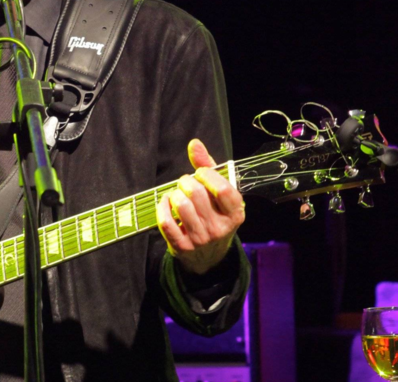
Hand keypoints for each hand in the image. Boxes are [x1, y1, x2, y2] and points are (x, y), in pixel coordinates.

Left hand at [156, 139, 245, 275]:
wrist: (209, 255)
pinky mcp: (183, 247)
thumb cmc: (214, 213)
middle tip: (185, 183)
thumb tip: (194, 144)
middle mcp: (220, 228)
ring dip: (174, 193)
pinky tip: (166, 202)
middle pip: (197, 194)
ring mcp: (201, 239)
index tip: (200, 173)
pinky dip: (162, 207)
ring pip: (180, 205)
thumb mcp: (218, 193)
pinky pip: (166, 222)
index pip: (222, 189)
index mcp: (235, 213)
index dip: (207, 175)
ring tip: (177, 193)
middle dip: (186, 181)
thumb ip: (208, 166)